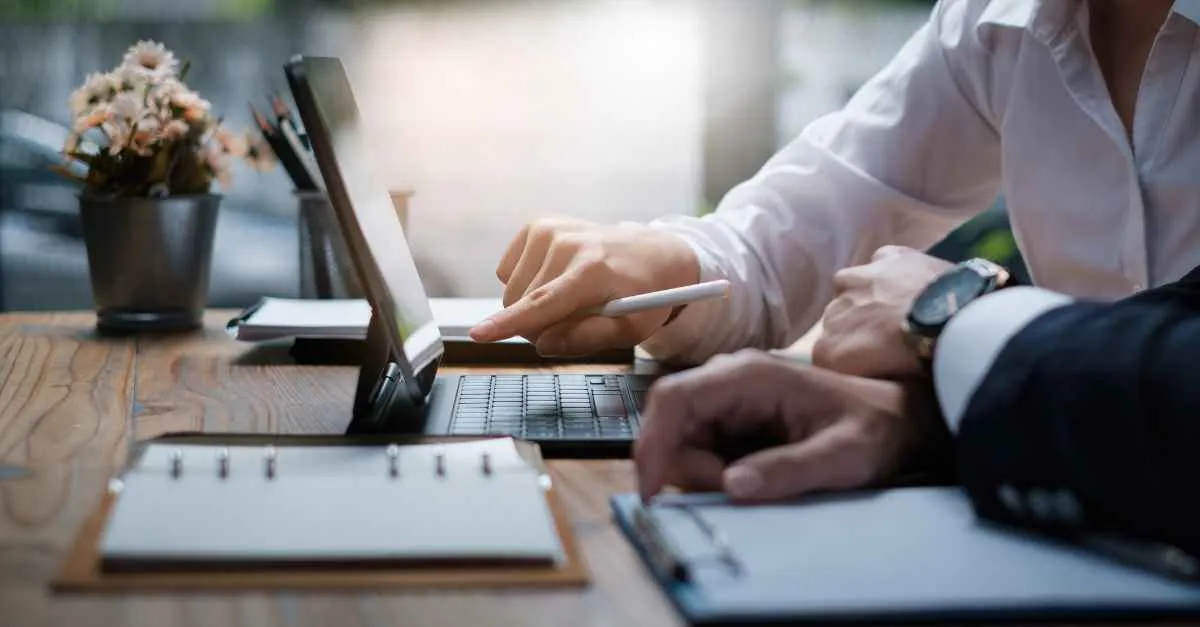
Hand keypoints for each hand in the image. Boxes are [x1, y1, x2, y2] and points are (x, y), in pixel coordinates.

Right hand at [469, 217, 698, 356]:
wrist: (654, 255)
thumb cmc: (643, 298)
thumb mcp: (630, 330)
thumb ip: (587, 339)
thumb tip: (543, 343)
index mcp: (594, 271)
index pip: (543, 303)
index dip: (509, 323)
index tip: (479, 334)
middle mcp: (568, 243)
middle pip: (522, 303)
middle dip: (536, 325)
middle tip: (570, 322)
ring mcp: (551, 229)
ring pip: (511, 290)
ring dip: (531, 305)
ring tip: (568, 298)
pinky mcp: (538, 224)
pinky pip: (507, 271)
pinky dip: (524, 282)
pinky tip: (554, 277)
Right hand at [635, 350, 948, 502]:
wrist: (898, 420)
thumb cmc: (875, 430)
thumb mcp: (842, 457)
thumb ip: (790, 470)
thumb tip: (732, 487)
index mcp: (749, 375)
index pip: (673, 398)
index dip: (652, 443)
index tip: (652, 491)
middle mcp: (730, 380)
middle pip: (671, 425)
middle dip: (689, 468)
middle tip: (734, 494)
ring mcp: (729, 399)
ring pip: (682, 441)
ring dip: (703, 474)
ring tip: (756, 485)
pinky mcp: (733, 419)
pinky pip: (700, 448)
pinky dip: (713, 474)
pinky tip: (752, 480)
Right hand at [812, 246, 952, 378]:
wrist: (961, 324)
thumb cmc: (923, 366)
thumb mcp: (884, 389)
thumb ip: (860, 376)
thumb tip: (866, 370)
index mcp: (827, 351)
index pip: (827, 360)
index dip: (851, 363)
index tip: (874, 366)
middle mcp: (831, 312)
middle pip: (837, 323)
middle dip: (856, 329)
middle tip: (889, 340)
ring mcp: (855, 278)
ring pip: (851, 288)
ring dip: (867, 297)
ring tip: (899, 308)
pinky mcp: (887, 256)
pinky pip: (880, 262)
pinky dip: (891, 271)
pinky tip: (911, 281)